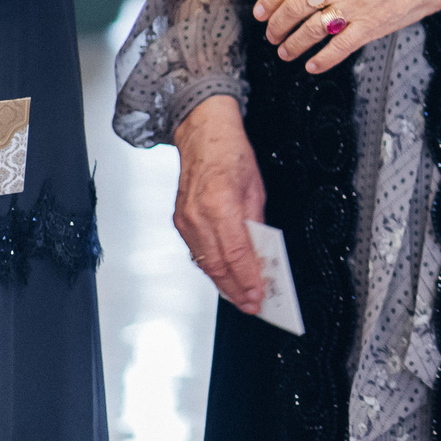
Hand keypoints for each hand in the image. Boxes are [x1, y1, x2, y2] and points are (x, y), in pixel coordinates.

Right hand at [172, 95, 267, 313]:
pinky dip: (211, 267)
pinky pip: (196, 252)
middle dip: (235, 290)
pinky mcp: (179, 221)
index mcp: (220, 205)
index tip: (259, 295)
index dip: (248, 279)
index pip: (236, 254)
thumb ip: (256, 221)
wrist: (202, 135)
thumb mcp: (256, 187)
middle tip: (252, 305)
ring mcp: (185, 220)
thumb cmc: (231, 154)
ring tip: (241, 297)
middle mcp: (198, 216)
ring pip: (204, 263)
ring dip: (223, 283)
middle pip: (217, 265)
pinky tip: (223, 276)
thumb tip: (261, 249)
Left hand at [253, 0, 440, 72]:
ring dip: (293, 45)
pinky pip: (340, 47)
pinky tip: (313, 66)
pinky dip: (322, 60)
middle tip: (271, 36)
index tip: (260, 13)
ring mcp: (355, 5)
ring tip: (286, 52)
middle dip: (276, 26)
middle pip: (293, 9)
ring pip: (311, 31)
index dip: (269, 0)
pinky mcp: (373, 25)